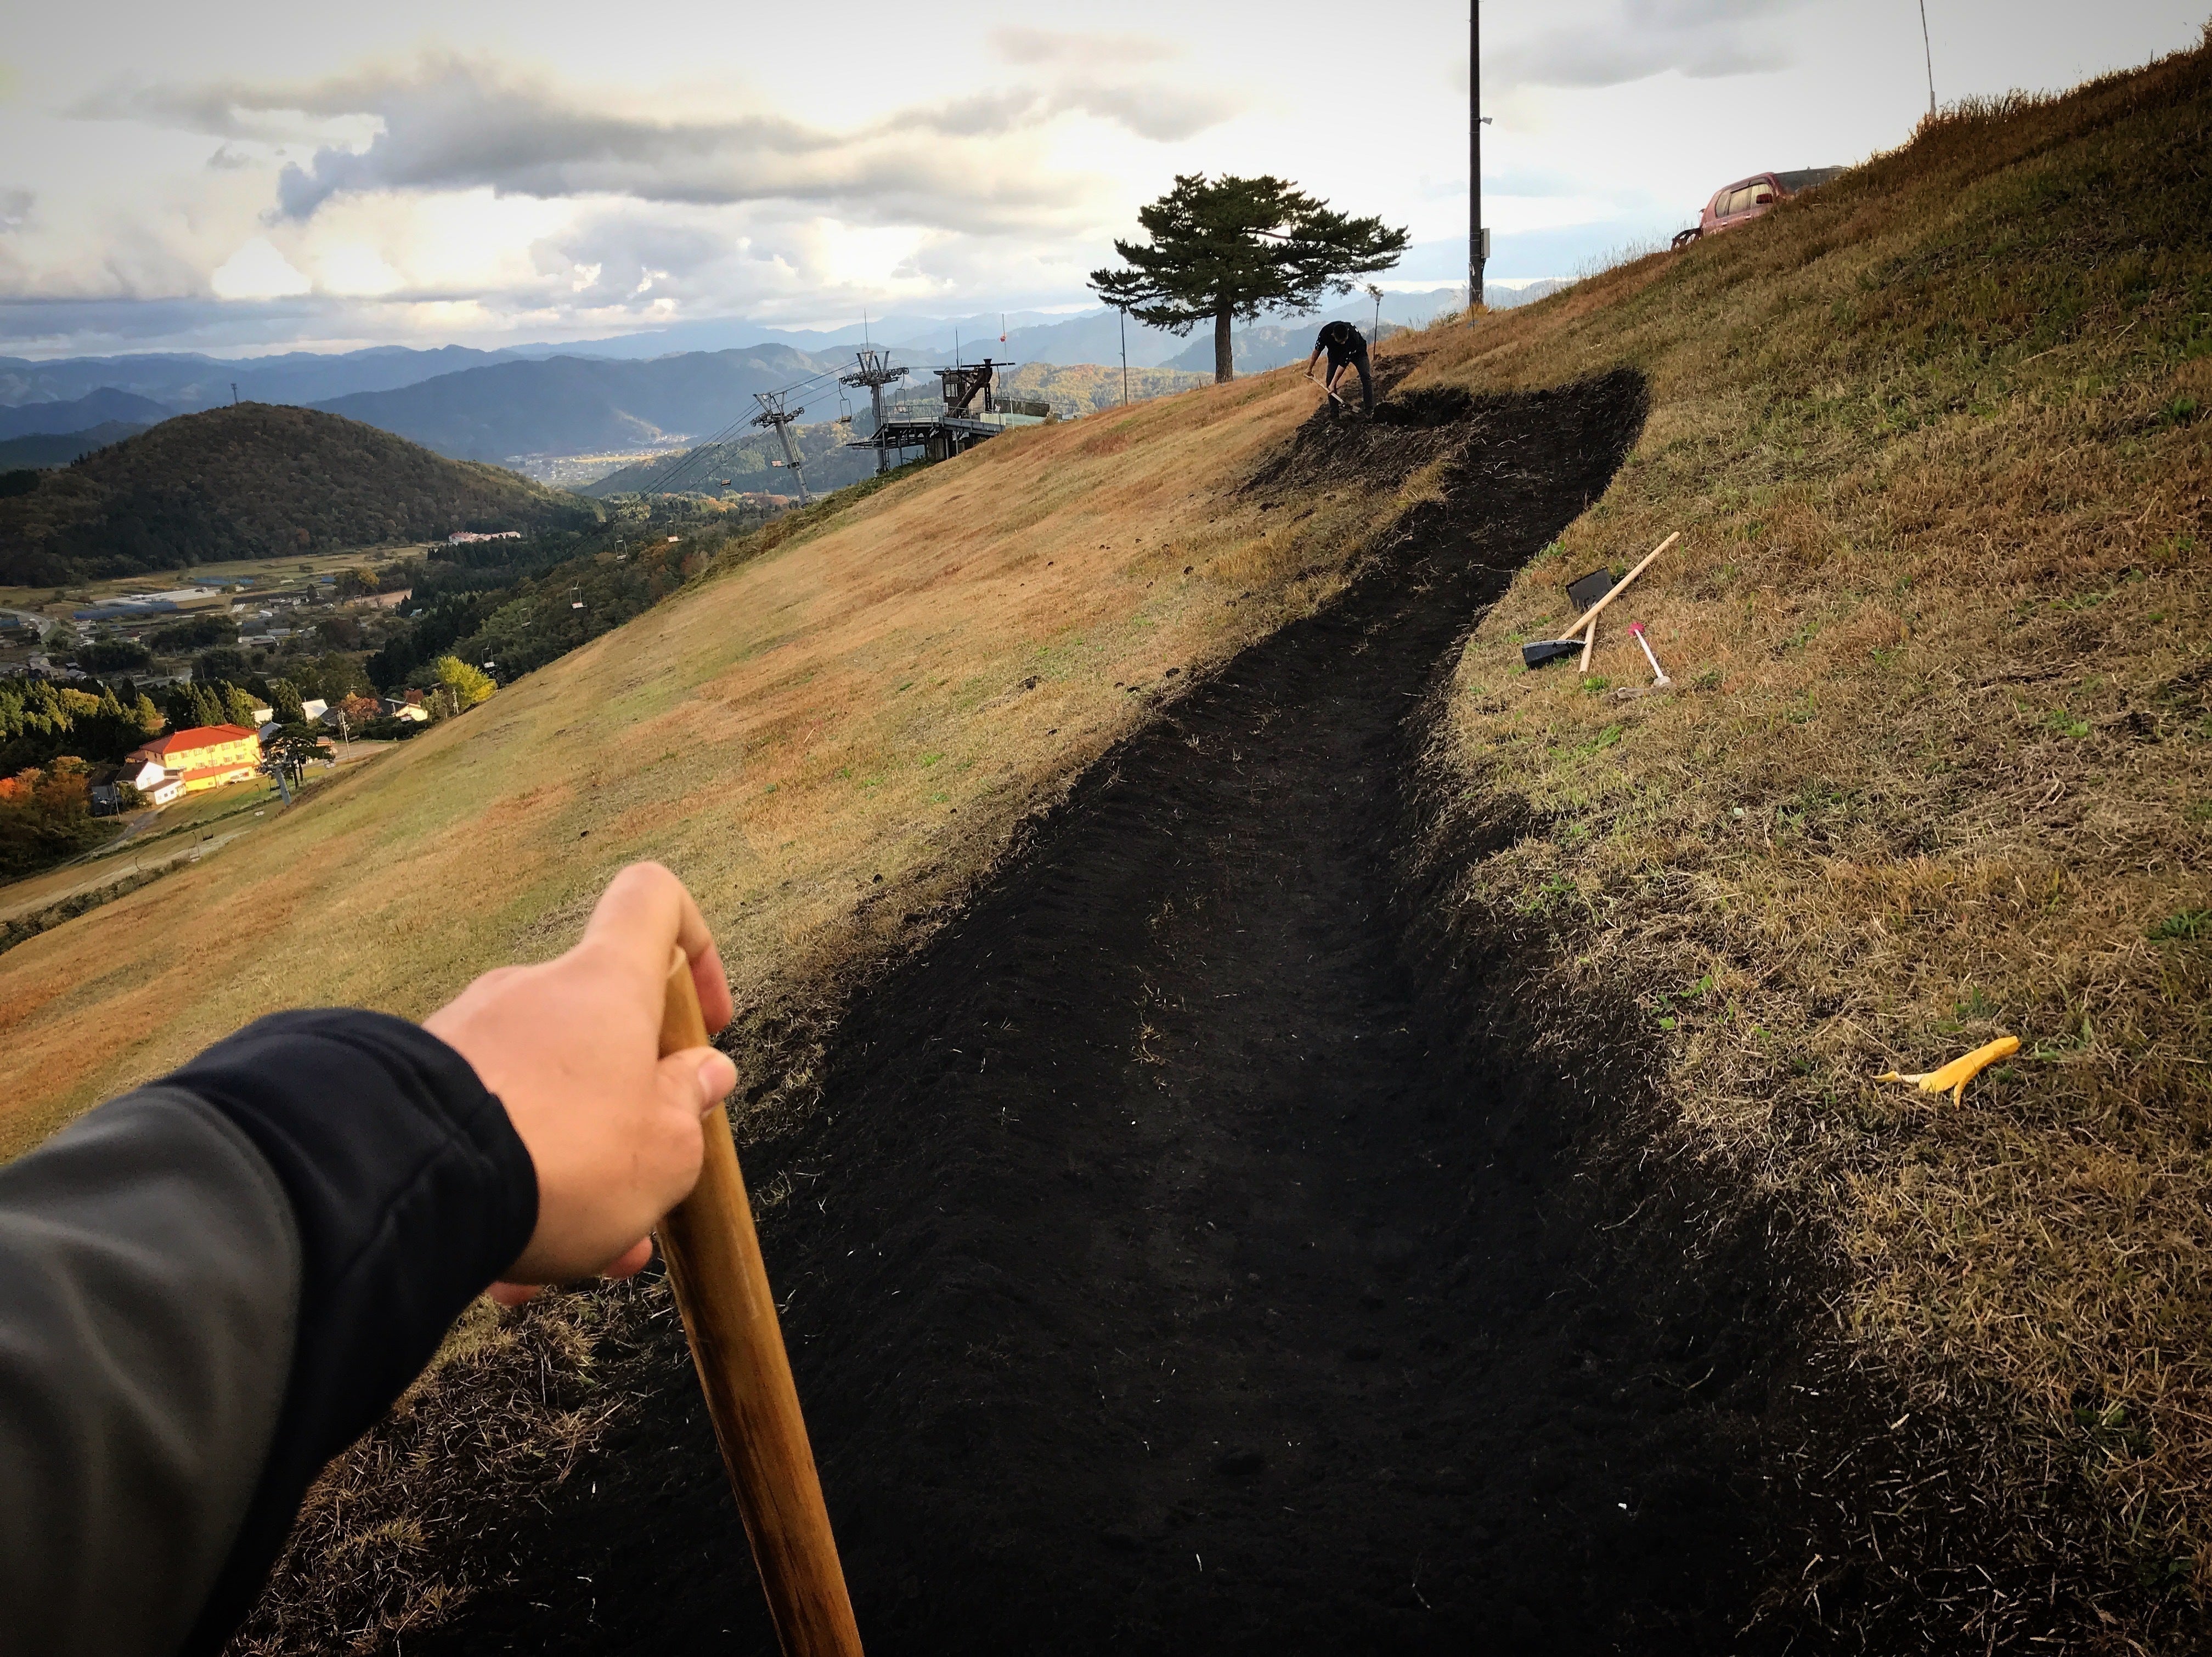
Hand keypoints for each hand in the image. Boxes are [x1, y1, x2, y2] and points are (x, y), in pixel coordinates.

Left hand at [424, 862, 737, 1303]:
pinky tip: (506, 1269)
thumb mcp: (667, 1150)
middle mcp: (532, 991)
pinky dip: (505, 1185)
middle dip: (627, 1116)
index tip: (703, 1028)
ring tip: (575, 1259)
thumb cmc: (566, 1157)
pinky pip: (481, 1127)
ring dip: (569, 1168)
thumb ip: (690, 1106)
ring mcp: (466, 1035)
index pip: (654, 901)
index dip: (693, 947)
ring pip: (542, 1095)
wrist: (410, 1186)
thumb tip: (703, 1072)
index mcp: (606, 983)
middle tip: (640, 1198)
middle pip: (600, 1029)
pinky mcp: (411, 1086)